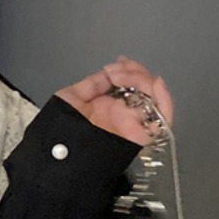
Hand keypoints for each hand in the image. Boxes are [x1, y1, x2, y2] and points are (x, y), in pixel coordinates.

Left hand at [55, 56, 174, 145]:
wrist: (53, 155)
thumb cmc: (59, 129)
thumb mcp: (73, 98)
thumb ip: (93, 84)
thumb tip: (110, 73)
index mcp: (110, 108)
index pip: (132, 85)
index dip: (129, 70)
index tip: (116, 64)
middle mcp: (124, 116)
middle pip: (146, 89)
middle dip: (135, 72)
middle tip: (117, 69)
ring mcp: (132, 125)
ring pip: (156, 100)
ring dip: (145, 81)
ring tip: (126, 75)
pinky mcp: (138, 137)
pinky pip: (163, 120)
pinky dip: (165, 100)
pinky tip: (155, 84)